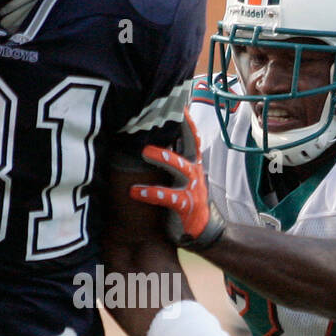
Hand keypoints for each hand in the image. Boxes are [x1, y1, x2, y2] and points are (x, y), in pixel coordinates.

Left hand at [129, 108, 226, 250]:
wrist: (201, 232)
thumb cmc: (184, 199)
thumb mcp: (180, 178)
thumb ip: (170, 160)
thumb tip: (147, 139)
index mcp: (193, 163)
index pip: (190, 136)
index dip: (185, 120)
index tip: (176, 102)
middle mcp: (195, 172)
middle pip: (187, 144)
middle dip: (175, 129)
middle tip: (154, 118)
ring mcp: (192, 188)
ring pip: (180, 167)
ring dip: (163, 157)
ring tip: (145, 151)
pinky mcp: (186, 206)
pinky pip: (168, 197)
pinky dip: (151, 193)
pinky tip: (134, 191)